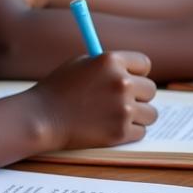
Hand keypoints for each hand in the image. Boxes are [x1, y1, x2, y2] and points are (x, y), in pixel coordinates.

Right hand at [33, 51, 156, 148]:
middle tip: (121, 101)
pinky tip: (109, 127)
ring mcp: (123, 109)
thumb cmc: (58, 89)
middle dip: (138, 95)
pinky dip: (128, 132)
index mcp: (111, 60)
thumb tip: (133, 70)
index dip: (137, 72)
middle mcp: (121, 82)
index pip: (144, 64)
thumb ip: (108, 65)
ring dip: (137, 115)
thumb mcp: (80, 64)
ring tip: (116, 116)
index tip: (130, 79)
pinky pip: (140, 132)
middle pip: (150, 90)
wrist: (41, 117)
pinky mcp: (120, 132)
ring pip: (150, 113)